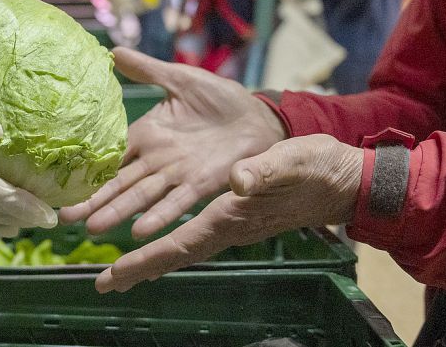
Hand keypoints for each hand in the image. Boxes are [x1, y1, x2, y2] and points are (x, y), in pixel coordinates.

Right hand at [59, 47, 285, 237]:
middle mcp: (155, 159)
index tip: (60, 180)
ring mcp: (176, 174)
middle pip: (118, 183)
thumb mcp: (180, 79)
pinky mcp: (201, 184)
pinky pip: (177, 203)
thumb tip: (112, 52)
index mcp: (147, 134)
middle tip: (65, 216)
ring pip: (140, 196)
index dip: (86, 167)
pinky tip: (140, 233)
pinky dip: (159, 216)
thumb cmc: (220, 98)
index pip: (110, 154)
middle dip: (93, 199)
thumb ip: (147, 71)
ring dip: (117, 212)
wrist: (260, 116)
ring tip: (92, 227)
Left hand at [96, 135, 362, 292]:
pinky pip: (193, 237)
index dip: (147, 259)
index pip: (181, 244)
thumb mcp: (291, 161)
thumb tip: (236, 179)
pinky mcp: (233, 218)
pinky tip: (156, 246)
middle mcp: (226, 229)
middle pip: (175, 255)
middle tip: (103, 284)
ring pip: (181, 248)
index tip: (116, 272)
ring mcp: (230, 227)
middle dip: (139, 270)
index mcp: (231, 217)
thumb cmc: (317, 169)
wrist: (342, 181)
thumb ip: (264, 171)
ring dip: (149, 261)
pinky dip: (169, 245)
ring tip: (118, 273)